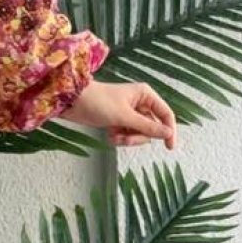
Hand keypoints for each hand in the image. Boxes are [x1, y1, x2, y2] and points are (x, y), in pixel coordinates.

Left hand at [62, 78, 176, 148]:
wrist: (72, 102)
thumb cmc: (98, 102)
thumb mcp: (125, 116)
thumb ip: (148, 126)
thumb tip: (169, 133)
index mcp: (145, 95)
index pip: (165, 114)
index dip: (169, 130)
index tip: (170, 147)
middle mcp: (140, 103)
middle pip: (152, 128)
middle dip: (139, 137)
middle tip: (126, 139)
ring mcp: (129, 113)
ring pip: (139, 134)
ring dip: (128, 139)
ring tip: (114, 136)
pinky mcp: (118, 121)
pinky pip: (127, 135)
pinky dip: (120, 138)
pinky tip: (109, 135)